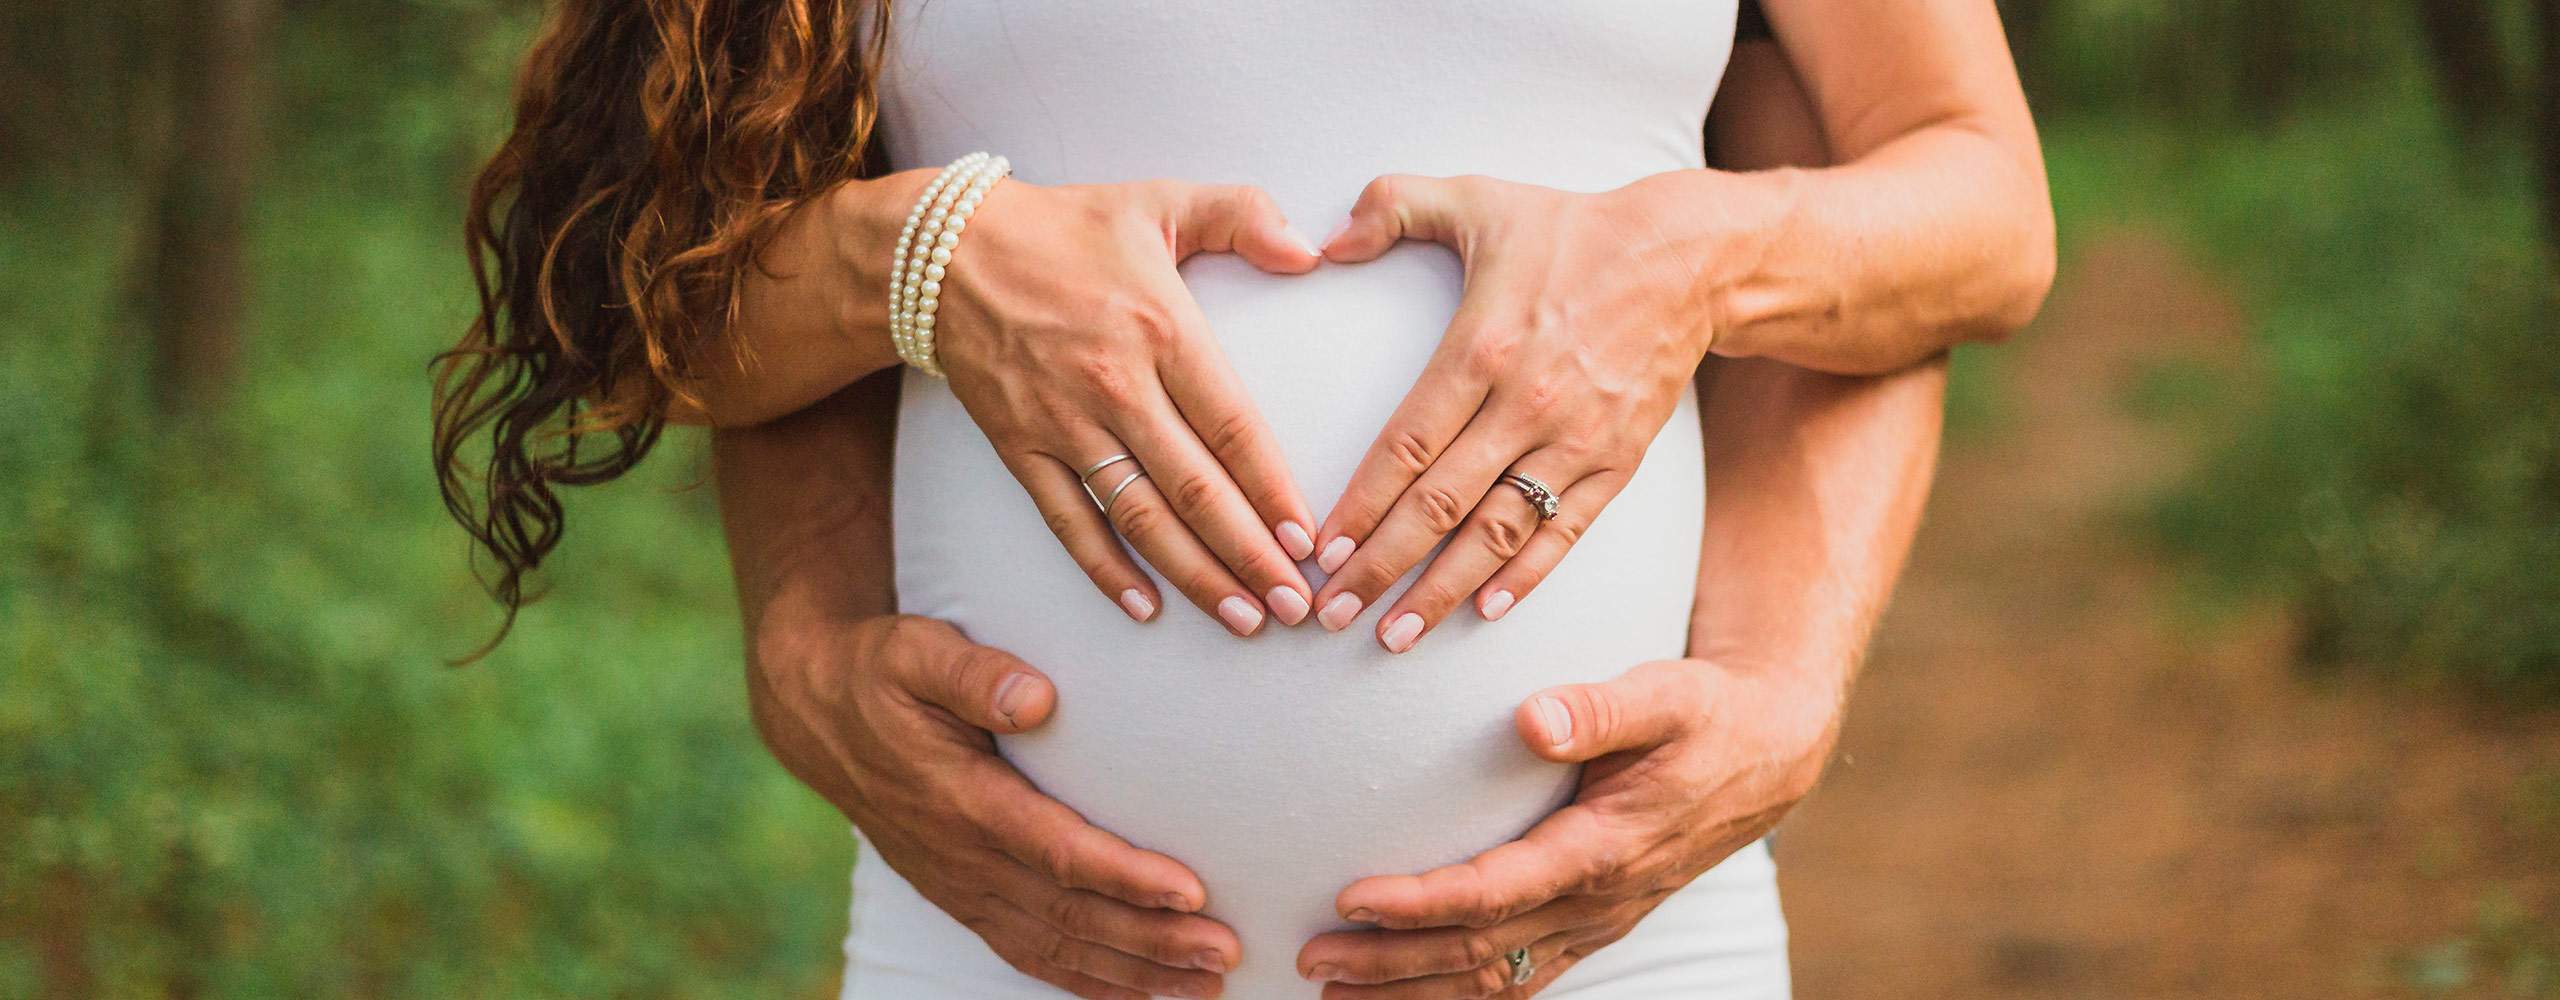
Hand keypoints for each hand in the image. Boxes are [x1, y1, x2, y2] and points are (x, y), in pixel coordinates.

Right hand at [746, 612, 1241, 999]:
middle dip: (1151, 941)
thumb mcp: (915, 652)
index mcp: (960, 800)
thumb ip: (973, 674)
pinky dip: (1088, 983)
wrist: (820, 715)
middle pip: (1069, 916)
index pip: (1056, 851)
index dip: (1124, 877)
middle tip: (1225, 951)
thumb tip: (1038, 697)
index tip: (1191, 891)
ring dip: (1133, 974)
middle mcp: (963, 858)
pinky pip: (1030, 955)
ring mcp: (962, 888)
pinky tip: (1143, 994)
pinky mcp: (966, 899)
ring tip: (1205, 986)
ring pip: (1055, 949)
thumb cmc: (883, 673)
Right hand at [937, 179, 1326, 634]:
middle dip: (1249, 555)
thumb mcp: (1159, 202)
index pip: (1232, 427)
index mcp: (1161, 329)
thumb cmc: (1064, 226)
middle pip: (1195, 488)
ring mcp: (1063, 422)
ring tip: (1242, 619)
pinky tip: (1144, 607)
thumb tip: (1311, 250)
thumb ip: (1243, 214)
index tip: (1308, 539)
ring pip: (1139, 516)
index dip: (1273, 490)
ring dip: (1194, 575)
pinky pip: (1067, 520)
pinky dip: (1104, 569)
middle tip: (1295, 606)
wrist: (942, 250)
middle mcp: (1115, 385)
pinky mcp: (1019, 446)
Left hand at [1292, 658, 1839, 997]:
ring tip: (1331, 992)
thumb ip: (1600, 709)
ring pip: (1494, 981)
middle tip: (1311, 958)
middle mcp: (1595, 901)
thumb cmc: (1703, 715)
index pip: (1497, 890)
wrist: (1765, 756)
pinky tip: (1398, 997)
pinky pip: (1515, 979)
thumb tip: (1532, 717)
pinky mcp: (1586, 926)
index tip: (1351, 898)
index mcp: (1604, 847)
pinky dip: (1453, 997)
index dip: (1422, 903)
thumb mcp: (1665, 695)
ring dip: (1410, 993)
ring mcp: (1592, 924)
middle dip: (1390, 962)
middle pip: (1479, 952)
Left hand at [1307, 172, 1772, 649]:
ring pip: (1497, 532)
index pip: (1406, 445)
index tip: (1321, 549)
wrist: (1689, 258)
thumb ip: (1393, 205)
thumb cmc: (1571, 229)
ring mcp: (1576, 439)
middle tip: (1332, 612)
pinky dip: (1524, 576)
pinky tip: (1483, 611)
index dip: (1361, 505)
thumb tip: (1325, 239)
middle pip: (1440, 504)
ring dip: (1441, 590)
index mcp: (1482, 348)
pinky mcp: (1618, 461)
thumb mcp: (1478, 197)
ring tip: (1393, 636)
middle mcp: (1527, 403)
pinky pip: (1564, 531)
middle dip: (1381, 566)